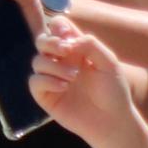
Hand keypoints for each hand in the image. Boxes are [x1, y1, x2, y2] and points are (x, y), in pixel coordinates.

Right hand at [23, 0, 147, 147]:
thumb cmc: (113, 91)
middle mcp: (60, 61)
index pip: (58, 28)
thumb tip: (68, 40)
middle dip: (49, 42)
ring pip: (37, 61)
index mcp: (76, 50)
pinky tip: (64, 87)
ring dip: (54, 66)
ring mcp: (51, 78)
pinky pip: (34, 81)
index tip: (68, 35)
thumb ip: (90, 44)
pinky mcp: (45, 95)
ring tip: (74, 76)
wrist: (111, 120)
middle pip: (41, 41)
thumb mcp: (109, 63)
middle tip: (65, 50)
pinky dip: (47, 81)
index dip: (58, 27)